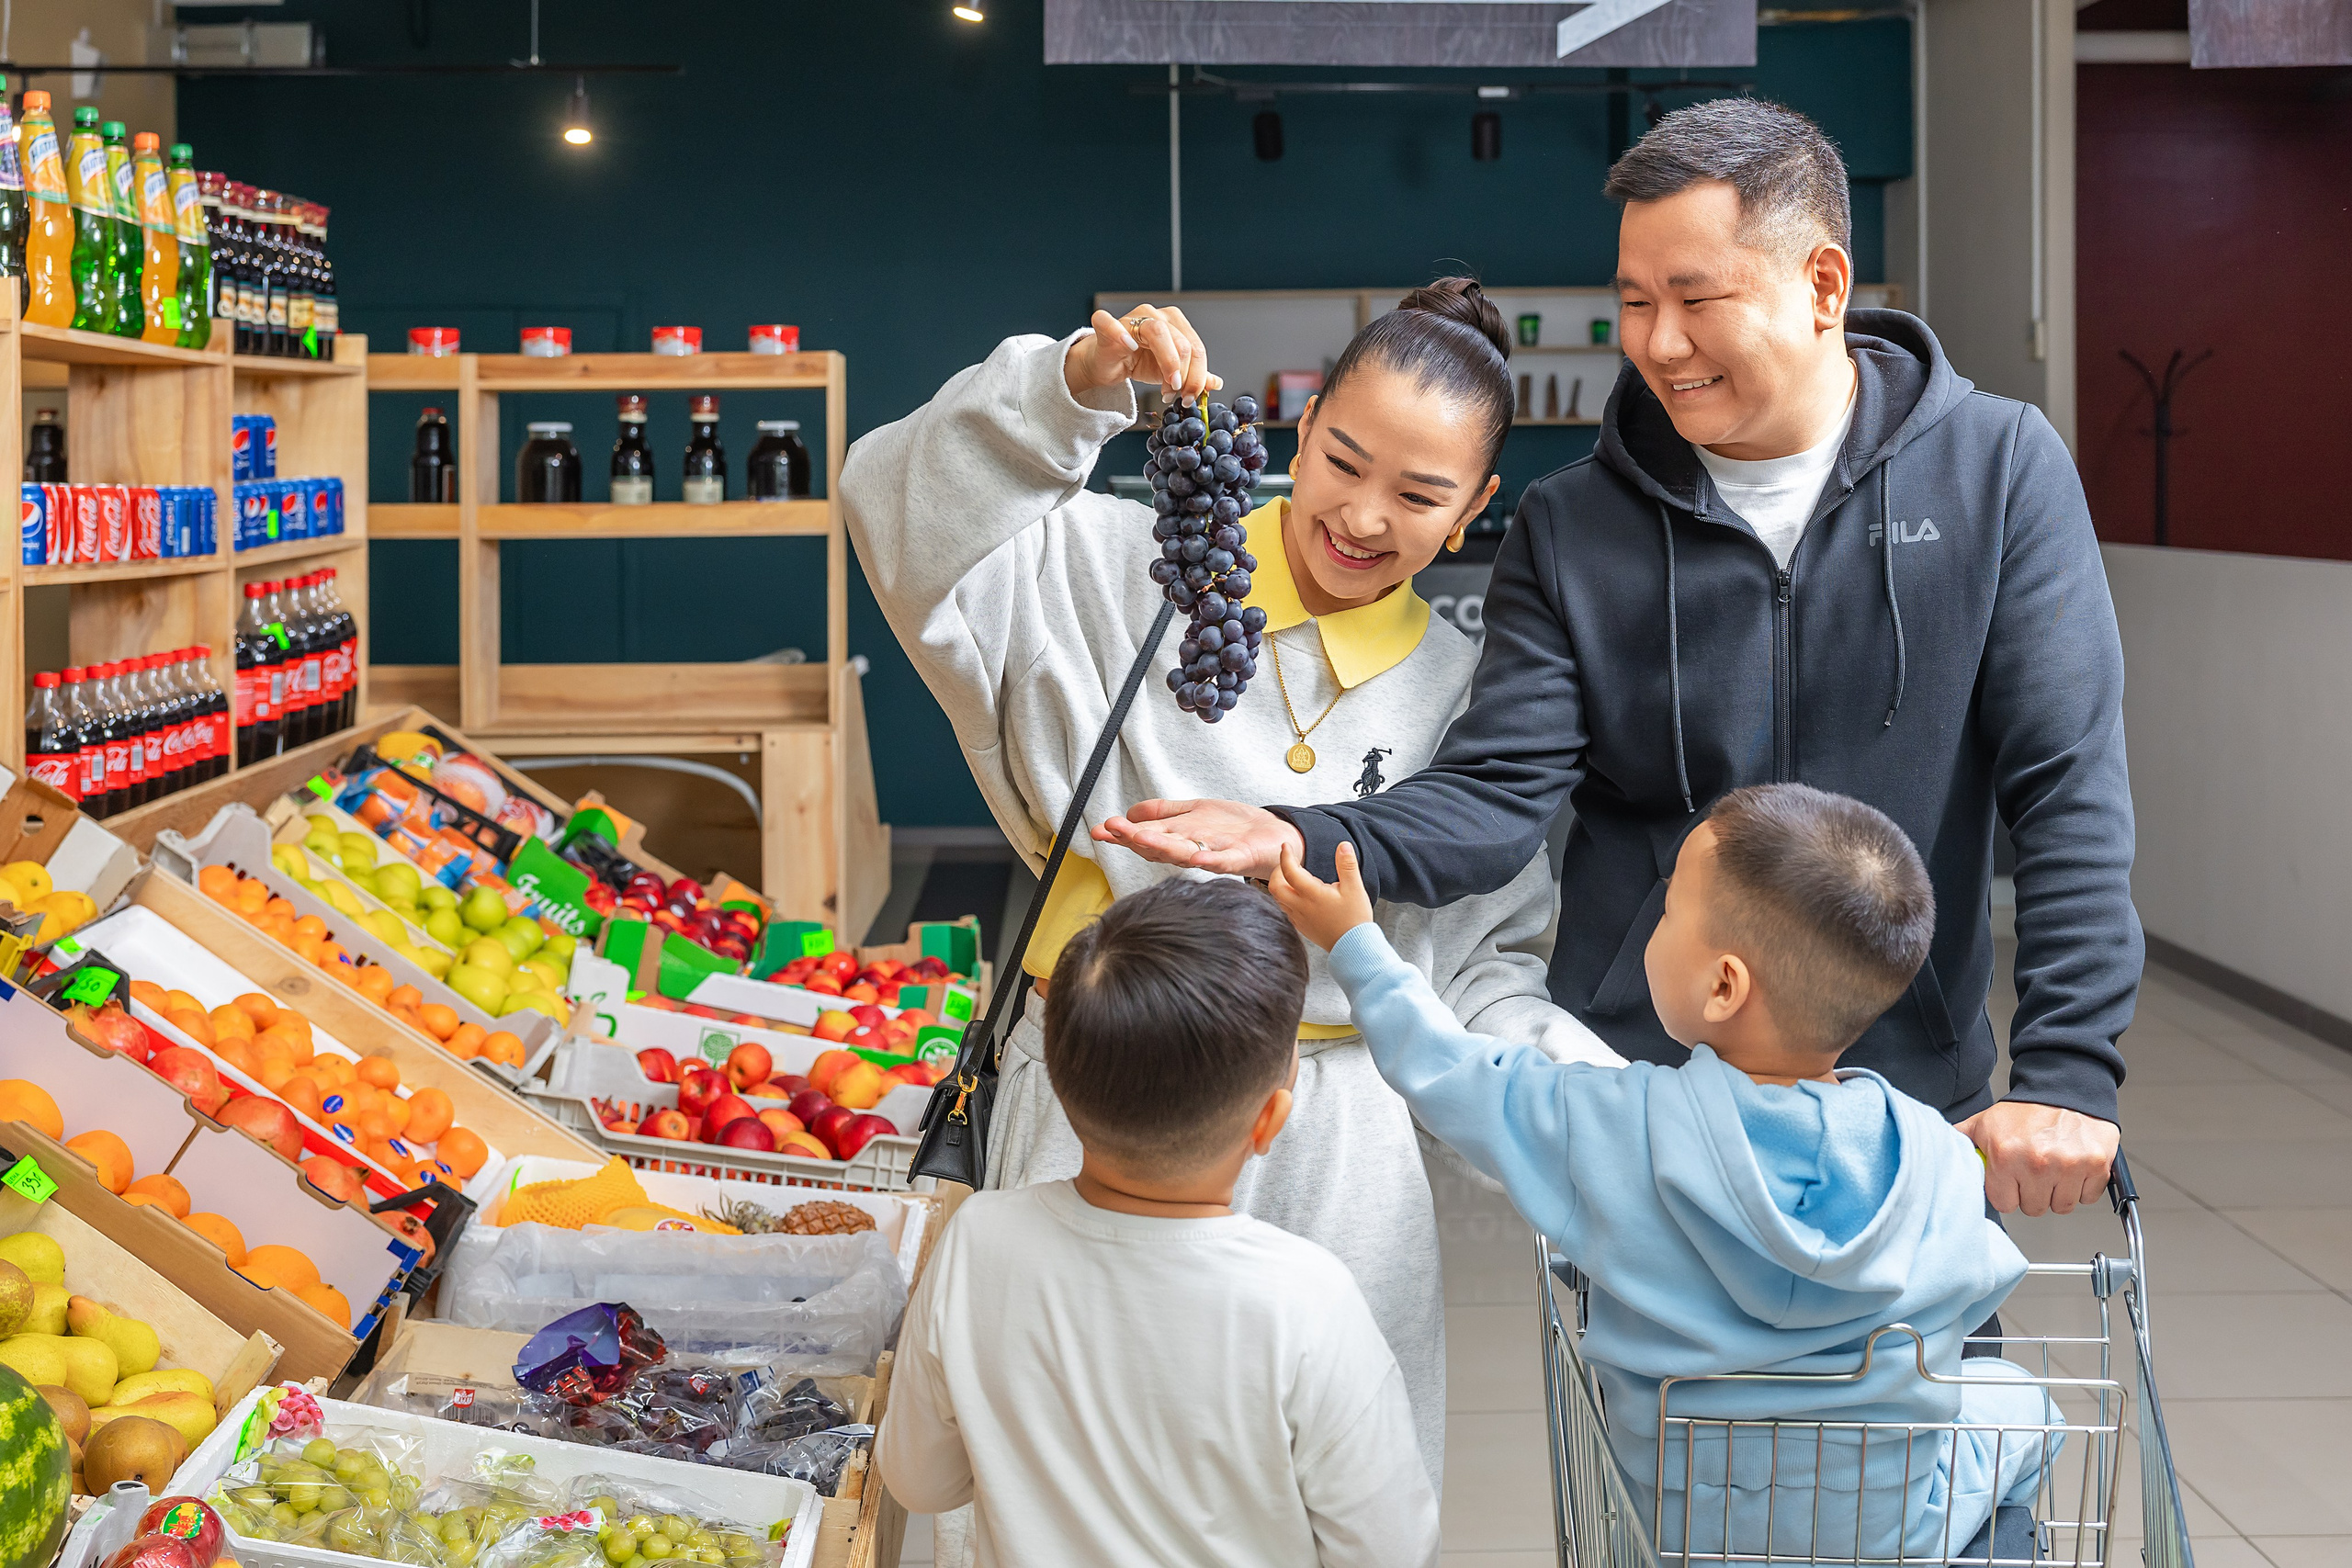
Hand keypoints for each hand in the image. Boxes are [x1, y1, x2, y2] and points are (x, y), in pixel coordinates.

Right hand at [1065, 305, 1220, 400]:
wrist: (1107, 365)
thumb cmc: (1137, 362)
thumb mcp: (1169, 372)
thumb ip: (1191, 375)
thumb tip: (1216, 383)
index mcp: (1176, 323)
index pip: (1196, 348)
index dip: (1197, 376)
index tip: (1189, 397)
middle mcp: (1157, 315)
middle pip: (1182, 343)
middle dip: (1184, 375)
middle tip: (1176, 394)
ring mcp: (1133, 317)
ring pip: (1158, 332)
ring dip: (1167, 363)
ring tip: (1166, 386)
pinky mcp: (1107, 325)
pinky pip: (1110, 322)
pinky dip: (1120, 333)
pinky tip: (1129, 348)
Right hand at [1093, 798, 1303, 878]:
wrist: (1276, 836)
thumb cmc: (1236, 828)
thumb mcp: (1194, 811)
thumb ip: (1163, 813)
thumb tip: (1130, 813)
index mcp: (1180, 839)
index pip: (1145, 836)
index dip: (1122, 833)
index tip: (1100, 829)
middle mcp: (1191, 849)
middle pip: (1158, 845)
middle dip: (1133, 838)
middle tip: (1111, 830)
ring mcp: (1213, 854)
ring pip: (1182, 853)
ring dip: (1161, 847)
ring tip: (1139, 838)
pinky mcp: (1238, 858)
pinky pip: (1221, 861)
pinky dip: (1208, 861)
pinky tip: (1195, 858)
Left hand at [1269, 840, 1374, 951]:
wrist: (1353, 947)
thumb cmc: (1355, 918)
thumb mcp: (1355, 888)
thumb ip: (1347, 865)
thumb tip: (1343, 846)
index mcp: (1312, 894)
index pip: (1289, 871)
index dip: (1285, 856)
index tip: (1286, 846)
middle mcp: (1300, 907)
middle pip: (1275, 886)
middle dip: (1277, 870)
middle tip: (1288, 862)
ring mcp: (1299, 918)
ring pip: (1278, 898)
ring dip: (1280, 884)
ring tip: (1293, 876)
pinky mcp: (1301, 927)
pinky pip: (1285, 909)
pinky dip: (1285, 897)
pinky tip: (1298, 894)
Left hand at [1958, 1101, 2120, 1215]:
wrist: (2065, 1088)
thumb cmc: (2026, 1110)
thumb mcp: (1985, 1123)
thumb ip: (1962, 1142)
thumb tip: (1941, 1155)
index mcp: (2005, 1155)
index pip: (2004, 1204)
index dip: (2007, 1192)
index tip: (2011, 1179)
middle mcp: (2037, 1163)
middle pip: (2034, 1208)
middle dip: (2032, 1193)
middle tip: (2034, 1171)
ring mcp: (2069, 1166)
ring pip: (2062, 1207)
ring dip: (2058, 1192)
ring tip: (2053, 1167)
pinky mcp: (2097, 1165)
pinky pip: (2088, 1197)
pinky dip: (2082, 1186)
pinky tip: (2073, 1166)